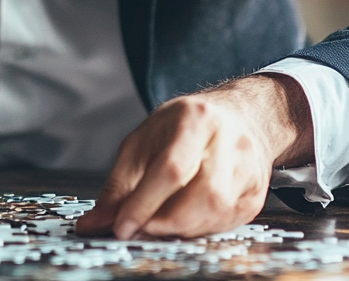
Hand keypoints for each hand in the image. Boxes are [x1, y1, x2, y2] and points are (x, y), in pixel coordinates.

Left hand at [76, 74, 312, 238]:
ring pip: (216, 213)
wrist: (235, 117)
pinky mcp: (256, 194)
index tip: (121, 227)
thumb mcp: (143, 141)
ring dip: (180, 229)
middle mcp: (229, 140)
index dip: (145, 202)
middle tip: (137, 230)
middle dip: (164, 222)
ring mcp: (249, 168)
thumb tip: (92, 224)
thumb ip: (119, 184)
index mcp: (195, 117)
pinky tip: (181, 222)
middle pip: (201, 195)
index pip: (172, 167)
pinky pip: (226, 224)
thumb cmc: (181, 127)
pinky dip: (198, 230)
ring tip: (156, 226)